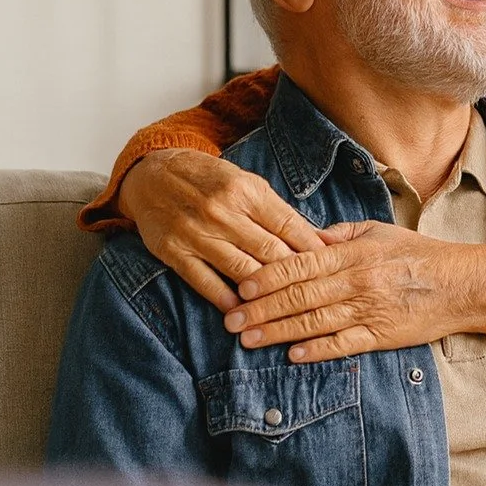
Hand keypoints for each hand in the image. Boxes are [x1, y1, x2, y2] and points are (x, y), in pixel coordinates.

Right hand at [117, 149, 323, 313]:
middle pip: (269, 251)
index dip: (312, 249)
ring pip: (241, 270)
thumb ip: (280, 212)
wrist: (153, 174)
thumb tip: (320, 239)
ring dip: (266, 294)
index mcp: (246, 191)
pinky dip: (226, 299)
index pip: (289, 226)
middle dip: (296, 275)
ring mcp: (196, 233)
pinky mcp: (174, 252)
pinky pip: (204, 282)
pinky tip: (243, 311)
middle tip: (316, 295)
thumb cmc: (210, 180)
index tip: (332, 267)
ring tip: (286, 310)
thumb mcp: (247, 184)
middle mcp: (222, 211)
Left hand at [223, 221, 483, 361]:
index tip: (240, 287)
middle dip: (260, 309)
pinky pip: (342, 344)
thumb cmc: (418, 254)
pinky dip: (316, 350)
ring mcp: (368, 310)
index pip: (299, 264)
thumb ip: (340, 235)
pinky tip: (292, 355)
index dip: (266, 277)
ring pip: (313, 322)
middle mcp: (356, 281)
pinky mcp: (381, 336)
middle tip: (230, 320)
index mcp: (352, 254)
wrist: (460, 284)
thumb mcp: (378, 231)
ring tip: (249, 340)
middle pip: (298, 296)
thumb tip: (305, 236)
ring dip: (277, 332)